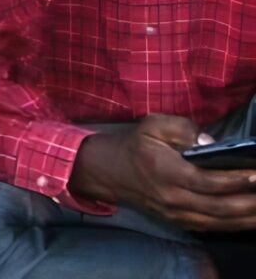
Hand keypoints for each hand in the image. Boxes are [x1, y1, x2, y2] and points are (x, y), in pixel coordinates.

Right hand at [70, 115, 255, 230]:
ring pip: (219, 221)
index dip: (236, 180)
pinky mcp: (179, 221)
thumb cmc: (136, 145)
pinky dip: (235, 225)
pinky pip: (212, 227)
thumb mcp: (152, 125)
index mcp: (166, 172)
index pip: (208, 181)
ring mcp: (176, 213)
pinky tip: (250, 219)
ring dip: (247, 217)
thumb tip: (210, 142)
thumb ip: (181, 128)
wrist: (110, 172)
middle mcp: (173, 198)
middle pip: (220, 206)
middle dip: (249, 201)